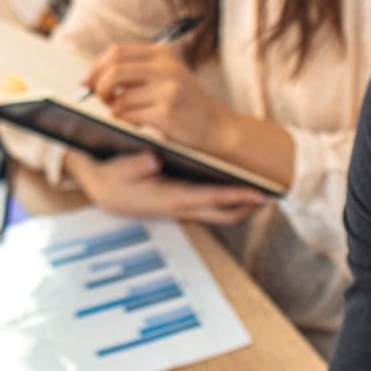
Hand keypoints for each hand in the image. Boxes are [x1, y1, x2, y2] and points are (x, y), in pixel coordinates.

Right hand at [65, 151, 266, 225]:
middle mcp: (179, 206)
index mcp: (169, 198)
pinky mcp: (179, 201)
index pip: (210, 200)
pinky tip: (235, 181)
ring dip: (241, 204)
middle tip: (274, 194)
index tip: (260, 194)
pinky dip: (227, 198)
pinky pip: (210, 204)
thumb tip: (154, 157)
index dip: (236, 197)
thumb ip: (134, 164)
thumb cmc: (107, 176)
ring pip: (219, 212)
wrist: (96, 187)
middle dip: (249, 205)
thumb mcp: (115, 169)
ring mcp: (180, 206)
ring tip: (262, 188)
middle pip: (224, 214)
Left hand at [85, 43, 233, 153]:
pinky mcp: (167, 112)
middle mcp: (166, 67)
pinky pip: (129, 115)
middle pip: (113, 69)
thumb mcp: (168, 77)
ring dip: (114, 109)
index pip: (117, 51)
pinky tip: (136, 124)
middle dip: (99, 86)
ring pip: (119, 96)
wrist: (219, 128)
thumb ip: (138, 72)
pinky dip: (125, 121)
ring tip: (124, 115)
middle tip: (101, 99)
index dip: (96, 67)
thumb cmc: (188, 106)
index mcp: (163, 54)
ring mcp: (167, 89)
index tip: (86, 82)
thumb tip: (93, 78)